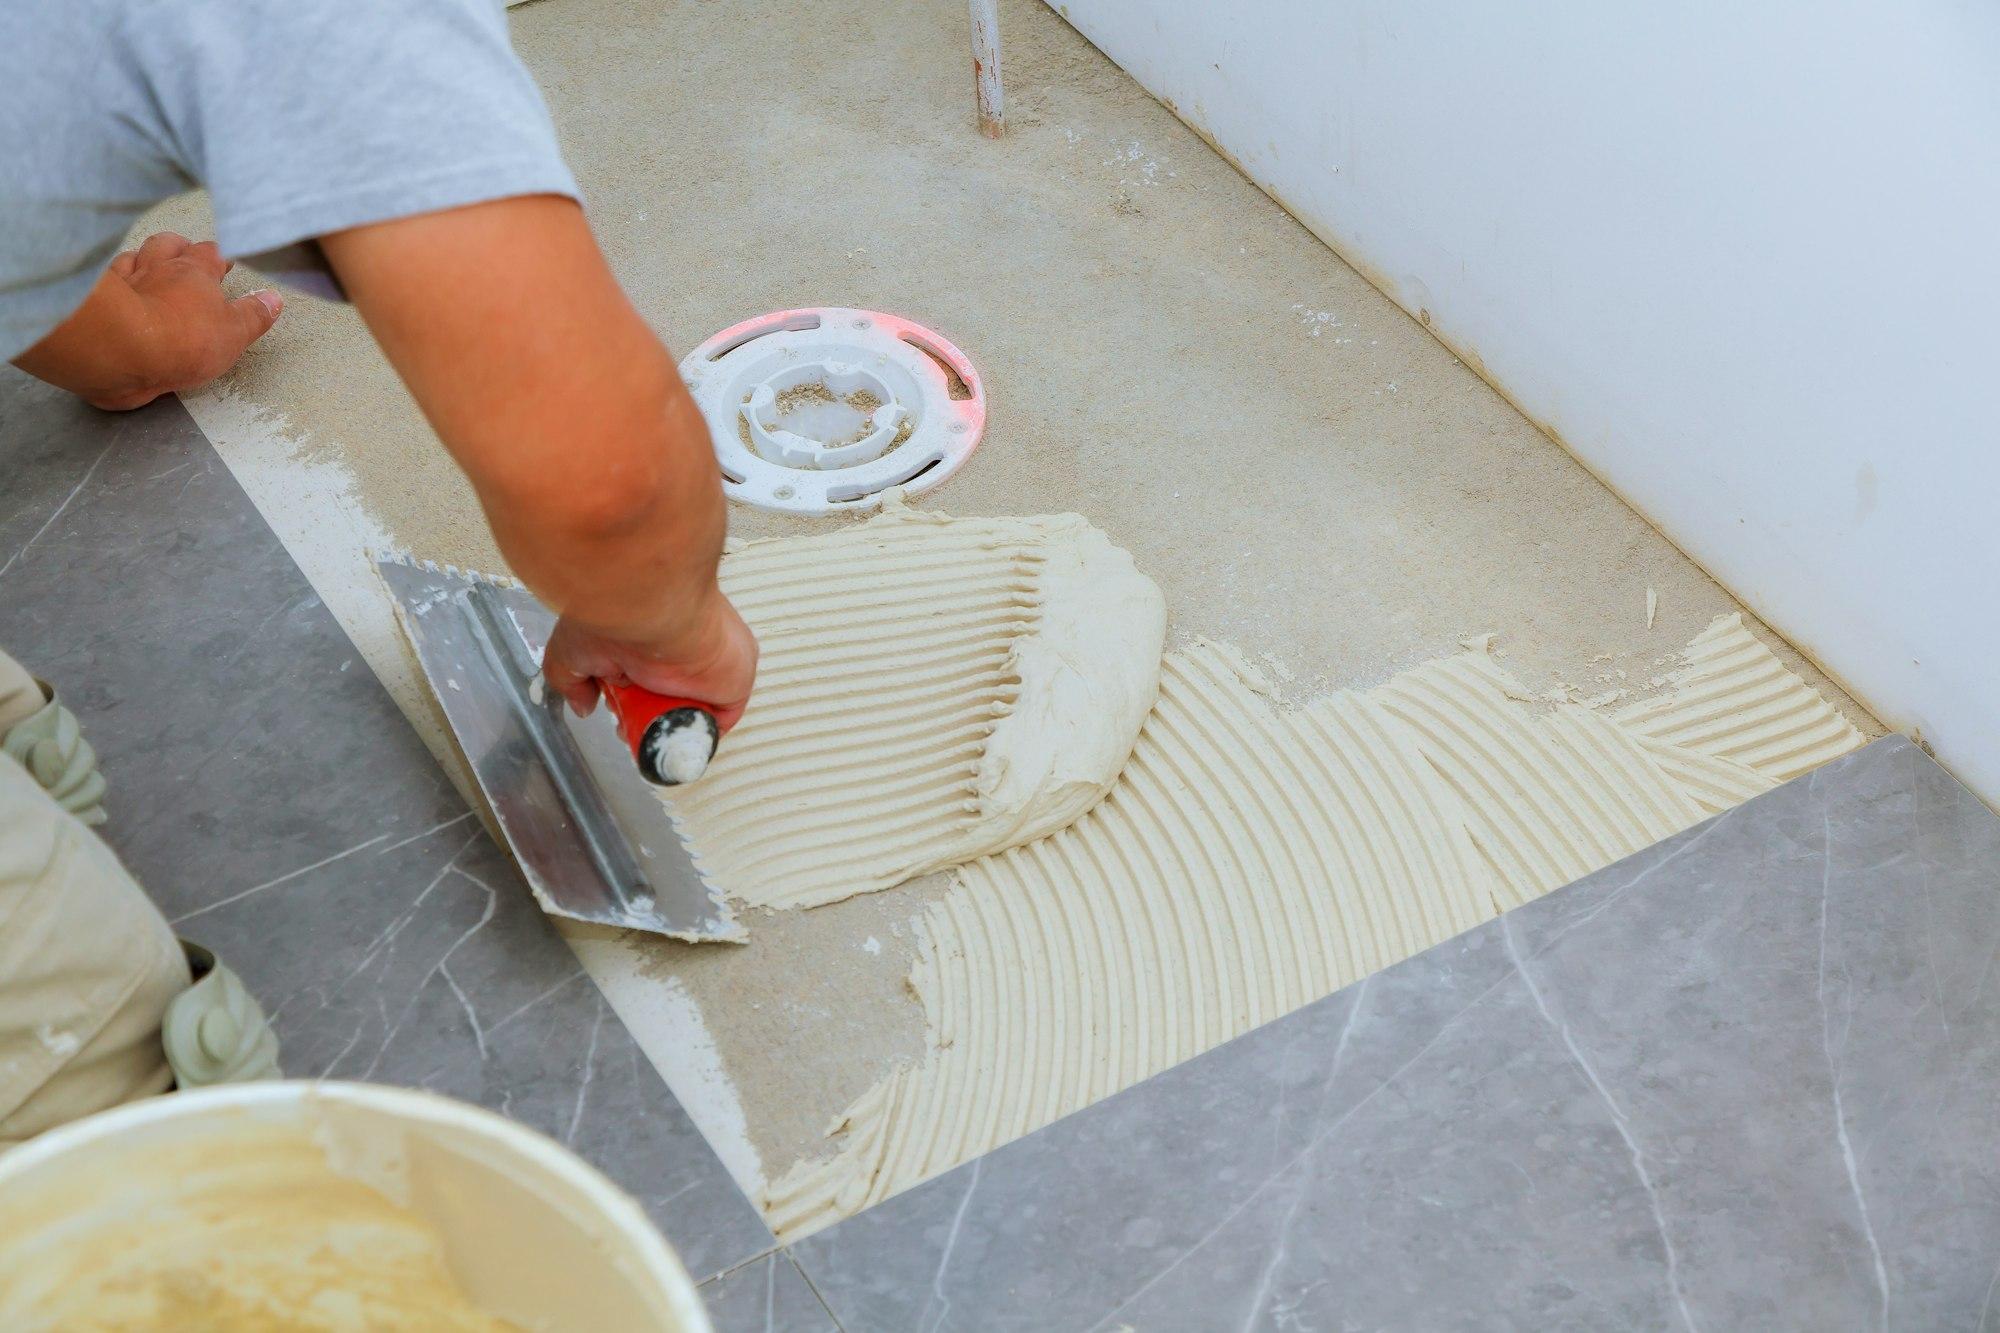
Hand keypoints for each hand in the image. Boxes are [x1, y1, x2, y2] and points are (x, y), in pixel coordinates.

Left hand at [13, 231, 282, 409]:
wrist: (119, 352)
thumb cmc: (180, 340)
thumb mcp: (234, 334)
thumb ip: (253, 316)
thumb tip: (272, 299)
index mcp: (195, 272)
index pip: (212, 252)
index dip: (221, 255)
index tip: (227, 260)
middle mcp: (158, 268)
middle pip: (168, 244)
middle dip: (178, 247)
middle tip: (185, 253)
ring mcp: (125, 281)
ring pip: (135, 256)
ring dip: (144, 258)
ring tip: (151, 264)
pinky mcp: (98, 301)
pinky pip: (106, 278)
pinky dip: (116, 278)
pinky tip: (119, 283)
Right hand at [541, 588, 758, 733]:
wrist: (651, 611)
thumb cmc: (615, 616)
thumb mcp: (573, 650)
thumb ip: (573, 680)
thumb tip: (583, 706)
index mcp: (654, 632)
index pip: (646, 672)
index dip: (629, 698)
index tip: (614, 709)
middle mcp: (685, 646)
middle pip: (668, 695)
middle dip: (645, 715)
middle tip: (627, 722)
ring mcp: (712, 664)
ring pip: (691, 709)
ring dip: (668, 726)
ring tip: (645, 730)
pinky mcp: (734, 682)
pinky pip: (720, 719)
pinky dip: (699, 735)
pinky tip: (674, 737)